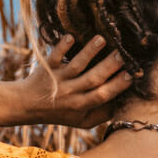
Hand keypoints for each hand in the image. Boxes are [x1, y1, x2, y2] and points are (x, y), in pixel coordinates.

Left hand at [16, 34, 132, 127]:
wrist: (27, 105)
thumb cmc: (61, 112)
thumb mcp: (82, 121)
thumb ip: (102, 115)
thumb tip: (124, 103)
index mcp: (81, 106)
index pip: (102, 96)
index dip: (117, 86)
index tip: (131, 74)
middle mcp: (71, 93)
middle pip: (93, 79)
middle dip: (109, 66)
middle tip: (123, 54)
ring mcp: (58, 80)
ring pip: (76, 65)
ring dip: (89, 52)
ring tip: (101, 39)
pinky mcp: (47, 68)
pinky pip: (55, 57)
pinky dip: (61, 47)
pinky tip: (70, 36)